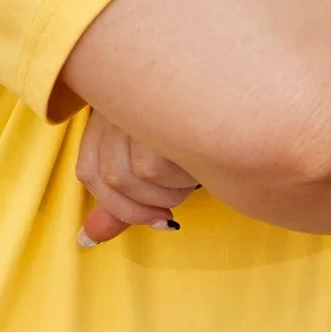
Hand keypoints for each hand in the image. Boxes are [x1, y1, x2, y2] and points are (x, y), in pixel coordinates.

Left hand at [76, 109, 200, 247]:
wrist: (243, 92)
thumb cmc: (201, 130)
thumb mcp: (156, 167)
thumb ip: (122, 203)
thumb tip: (87, 239)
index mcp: (107, 111)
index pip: (88, 172)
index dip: (118, 207)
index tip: (156, 219)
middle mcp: (115, 102)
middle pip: (111, 178)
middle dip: (147, 207)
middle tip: (175, 205)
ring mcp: (135, 102)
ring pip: (137, 175)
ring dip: (171, 192)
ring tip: (194, 172)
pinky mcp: (157, 108)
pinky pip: (155, 168)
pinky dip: (182, 178)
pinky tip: (204, 160)